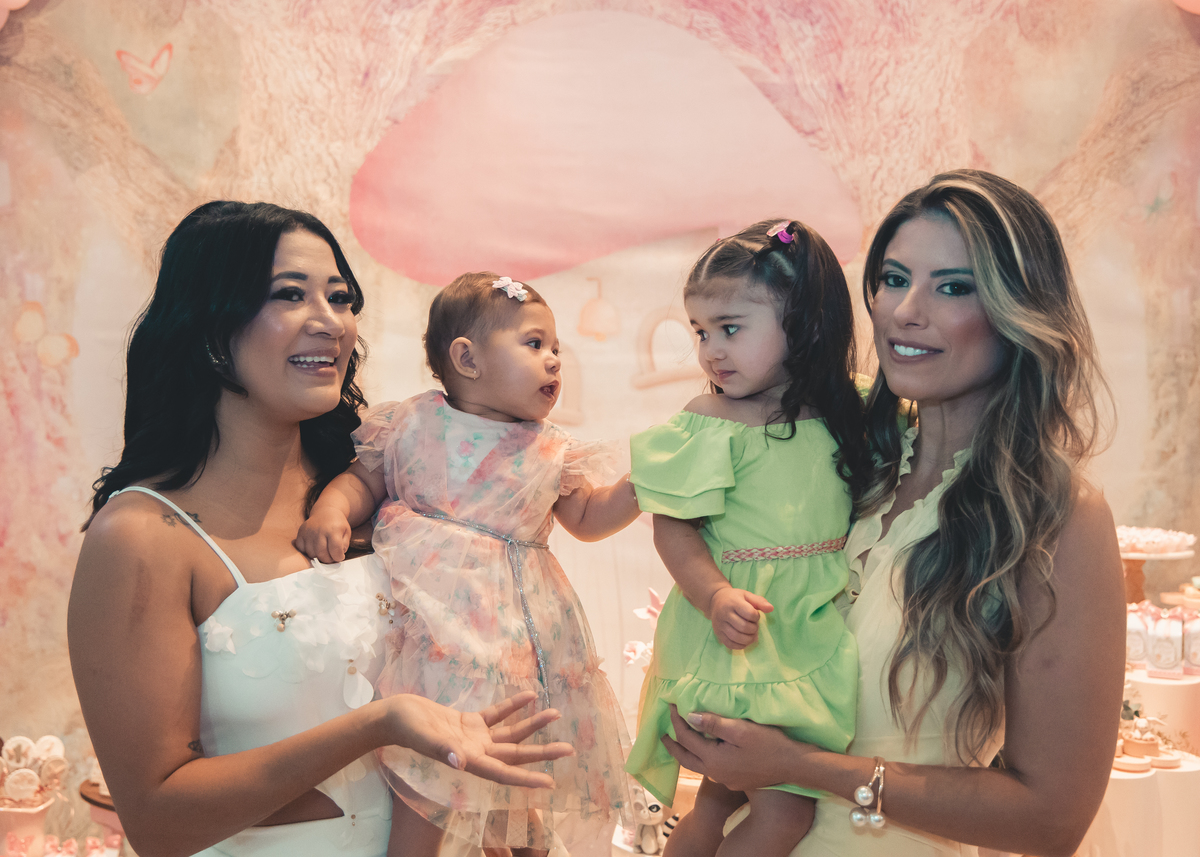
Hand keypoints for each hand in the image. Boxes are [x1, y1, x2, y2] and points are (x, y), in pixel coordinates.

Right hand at [293, 507, 351, 562]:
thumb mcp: (346, 532)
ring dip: (318, 557)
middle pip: (322, 554)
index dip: (338, 557)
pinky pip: (301, 549)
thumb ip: (344, 545)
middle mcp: (320, 530)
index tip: (340, 557)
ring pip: (311, 553)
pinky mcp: (301, 533)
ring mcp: (309, 532)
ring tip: (324, 552)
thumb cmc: (337, 524)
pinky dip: (307, 552)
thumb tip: (338, 556)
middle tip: (331, 558)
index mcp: (334, 530)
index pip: (335, 550)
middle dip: (328, 560)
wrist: (325, 512)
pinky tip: (314, 548)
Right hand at [385, 691, 574, 788]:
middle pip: (515, 755)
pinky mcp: (469, 722)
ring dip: (532, 725)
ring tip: (555, 713)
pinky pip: (497, 715)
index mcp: (468, 761)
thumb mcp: (424, 737)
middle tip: (569, 750)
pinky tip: (530, 695)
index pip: (503, 774)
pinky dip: (513, 706)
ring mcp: (474, 738)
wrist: (393, 716)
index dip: (526, 779)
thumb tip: (460, 762)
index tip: (550, 783)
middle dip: (542, 753)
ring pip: (510, 733)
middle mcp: (476, 752)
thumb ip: (442, 750)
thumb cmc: (406, 728)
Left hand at [661, 705, 809, 792]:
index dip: (677, 720)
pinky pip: (710, 769)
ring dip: (686, 752)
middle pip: (685, 759)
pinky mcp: (734, 782)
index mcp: (713, 759)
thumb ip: (714, 723)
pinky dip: (700, 758)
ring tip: (680, 741)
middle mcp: (715, 773)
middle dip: (672, 745)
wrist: (793, 766)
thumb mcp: (741, 729)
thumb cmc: (768, 744)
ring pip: (697, 766)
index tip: (671, 705)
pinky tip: (706, 751)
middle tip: (661, 734)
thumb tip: (689, 716)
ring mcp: (725, 780)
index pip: (687, 737)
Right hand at [708, 588, 772, 648]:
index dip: (756, 617)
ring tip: (751, 635)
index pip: (749, 613)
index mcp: (733, 602)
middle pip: (743, 627)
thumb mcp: (747, 595)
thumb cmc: (735, 598)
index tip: (755, 616)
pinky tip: (744, 641)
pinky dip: (740, 645)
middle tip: (754, 626)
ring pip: (736, 638)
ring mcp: (719, 625)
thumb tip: (771, 609)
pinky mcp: (717, 633)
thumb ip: (759, 601)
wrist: (715, 600)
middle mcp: (724, 614)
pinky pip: (730, 644)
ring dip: (748, 639)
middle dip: (753, 629)